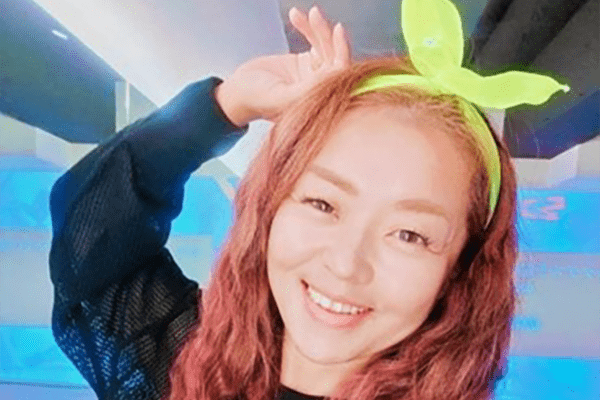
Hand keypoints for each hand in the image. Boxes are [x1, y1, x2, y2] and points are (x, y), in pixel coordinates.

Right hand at [215, 6, 351, 126]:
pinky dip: (306, 26)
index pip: (340, 75)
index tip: (337, 31)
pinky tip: (295, 14)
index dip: (342, 52)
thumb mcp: (281, 96)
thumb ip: (307, 89)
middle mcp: (319, 87)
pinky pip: (313, 40)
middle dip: (327, 35)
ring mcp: (313, 74)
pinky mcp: (305, 62)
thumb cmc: (256, 98)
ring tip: (310, 13)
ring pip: (325, 46)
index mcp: (318, 100)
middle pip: (334, 56)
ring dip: (317, 27)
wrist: (238, 92)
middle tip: (316, 15)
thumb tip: (333, 76)